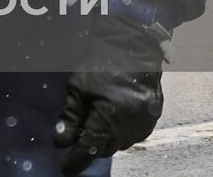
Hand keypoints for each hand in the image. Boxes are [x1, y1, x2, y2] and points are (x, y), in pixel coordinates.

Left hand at [53, 16, 164, 174]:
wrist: (133, 47)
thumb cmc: (101, 65)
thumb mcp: (78, 89)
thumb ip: (70, 117)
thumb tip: (60, 142)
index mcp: (108, 120)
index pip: (90, 149)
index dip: (76, 161)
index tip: (66, 169)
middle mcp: (128, 128)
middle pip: (105, 148)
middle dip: (91, 146)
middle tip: (78, 139)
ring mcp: (143, 124)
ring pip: (120, 143)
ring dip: (107, 138)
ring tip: (96, 123)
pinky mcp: (152, 118)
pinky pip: (133, 134)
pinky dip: (120, 131)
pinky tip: (113, 118)